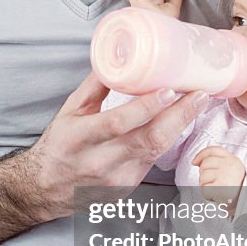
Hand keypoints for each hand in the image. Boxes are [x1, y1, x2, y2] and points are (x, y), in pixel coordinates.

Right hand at [29, 71, 207, 219]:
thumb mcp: (69, 111)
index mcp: (81, 139)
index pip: (118, 123)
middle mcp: (100, 162)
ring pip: (157, 150)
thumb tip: (119, 57)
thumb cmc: (59, 146)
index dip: (146, 107)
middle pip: (149, 139)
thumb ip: (95, 86)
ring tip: (197, 102)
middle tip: (199, 94)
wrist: (47, 189)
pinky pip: (154, 159)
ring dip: (181, 125)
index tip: (169, 90)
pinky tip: (179, 121)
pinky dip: (168, 138)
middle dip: (179, 115)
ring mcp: (118, 178)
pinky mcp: (129, 186)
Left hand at [192, 145, 245, 204]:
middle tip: (213, 182)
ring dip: (205, 184)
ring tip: (215, 189)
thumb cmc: (235, 187)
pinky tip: (215, 195)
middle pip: (205, 163)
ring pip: (203, 176)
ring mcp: (225, 175)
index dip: (201, 155)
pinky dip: (207, 194)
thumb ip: (217, 162)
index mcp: (232, 159)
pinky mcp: (221, 187)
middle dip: (204, 173)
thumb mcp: (231, 169)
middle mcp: (230, 165)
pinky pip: (204, 188)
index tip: (194, 162)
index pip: (213, 150)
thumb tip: (196, 161)